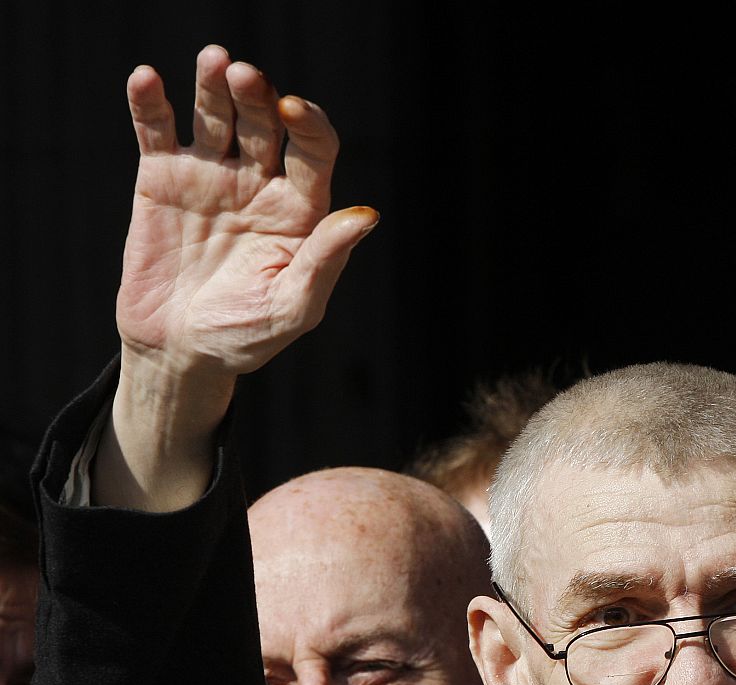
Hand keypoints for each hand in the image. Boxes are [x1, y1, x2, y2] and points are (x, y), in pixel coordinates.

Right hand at [100, 45, 376, 510]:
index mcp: (302, 208)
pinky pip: (158, 131)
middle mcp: (261, 182)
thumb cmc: (246, 336)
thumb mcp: (293, 307)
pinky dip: (151, 103)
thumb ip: (326, 259)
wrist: (179, 352)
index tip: (293, 112)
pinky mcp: (162, 178)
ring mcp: (211, 175)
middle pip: (265, 123)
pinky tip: (147, 79)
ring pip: (216, 116)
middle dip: (258, 97)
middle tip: (245, 77)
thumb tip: (367, 214)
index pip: (314, 150)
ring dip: (215, 87)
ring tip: (214, 61)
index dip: (309, 125)